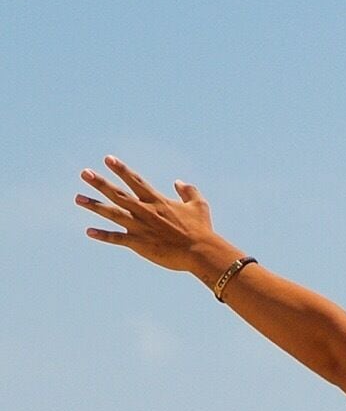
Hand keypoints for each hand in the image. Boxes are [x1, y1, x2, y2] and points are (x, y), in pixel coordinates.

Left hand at [76, 158, 237, 278]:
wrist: (201, 252)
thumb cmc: (202, 230)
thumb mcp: (199, 206)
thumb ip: (189, 191)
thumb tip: (178, 182)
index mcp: (157, 201)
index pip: (135, 181)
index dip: (121, 169)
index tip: (108, 159)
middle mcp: (145, 211)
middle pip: (118, 194)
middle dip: (100, 183)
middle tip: (84, 173)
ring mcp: (140, 227)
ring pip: (112, 213)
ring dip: (94, 205)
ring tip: (78, 198)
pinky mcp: (140, 244)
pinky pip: (117, 239)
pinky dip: (103, 235)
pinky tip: (89, 231)